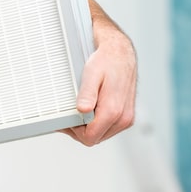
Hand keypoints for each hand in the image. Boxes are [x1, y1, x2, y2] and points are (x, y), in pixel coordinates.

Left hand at [62, 0, 136, 145]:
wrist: (121, 53)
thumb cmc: (106, 61)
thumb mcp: (92, 74)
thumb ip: (87, 93)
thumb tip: (83, 110)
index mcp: (114, 111)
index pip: (89, 137)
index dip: (74, 132)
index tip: (64, 120)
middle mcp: (123, 118)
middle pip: (95, 139)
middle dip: (79, 131)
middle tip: (66, 116)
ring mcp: (126, 118)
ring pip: (101, 135)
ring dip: (88, 128)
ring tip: (76, 111)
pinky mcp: (126, 115)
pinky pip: (108, 128)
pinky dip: (96, 123)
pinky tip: (87, 110)